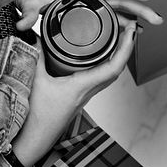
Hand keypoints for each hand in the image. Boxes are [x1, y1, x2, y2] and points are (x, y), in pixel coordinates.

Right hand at [11, 20, 137, 166]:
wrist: (35, 137)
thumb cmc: (37, 116)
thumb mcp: (35, 80)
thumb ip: (36, 55)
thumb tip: (35, 35)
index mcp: (83, 86)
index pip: (113, 67)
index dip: (126, 49)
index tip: (131, 32)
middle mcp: (90, 91)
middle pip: (117, 69)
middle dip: (126, 47)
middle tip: (128, 28)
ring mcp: (87, 94)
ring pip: (111, 74)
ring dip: (118, 56)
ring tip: (120, 37)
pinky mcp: (81, 95)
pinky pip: (100, 78)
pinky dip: (106, 63)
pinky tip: (102, 55)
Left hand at [15, 0, 162, 31]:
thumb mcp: (30, 3)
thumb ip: (28, 13)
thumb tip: (24, 23)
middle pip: (122, 1)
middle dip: (142, 9)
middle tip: (158, 19)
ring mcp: (91, 5)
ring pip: (119, 10)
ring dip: (136, 17)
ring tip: (151, 28)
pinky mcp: (89, 12)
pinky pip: (111, 17)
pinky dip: (123, 23)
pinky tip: (132, 31)